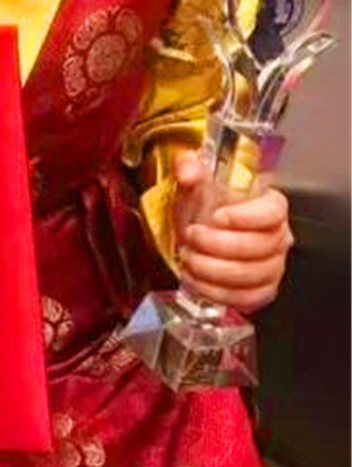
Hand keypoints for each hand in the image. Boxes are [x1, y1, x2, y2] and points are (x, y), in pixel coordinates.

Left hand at [174, 151, 293, 313]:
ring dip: (214, 271)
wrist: (199, 231)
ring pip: (253, 276)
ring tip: (188, 259)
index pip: (272, 212)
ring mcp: (273, 266)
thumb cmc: (204, 206)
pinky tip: (196, 280)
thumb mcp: (193, 180)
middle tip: (191, 238)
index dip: (245, 217)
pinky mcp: (261, 290)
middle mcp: (278, 236)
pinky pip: (248, 299)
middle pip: (261, 247)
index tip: (216, 217)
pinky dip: (218, 293)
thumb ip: (188, 167)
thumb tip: (188, 172)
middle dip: (219, 246)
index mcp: (270, 205)